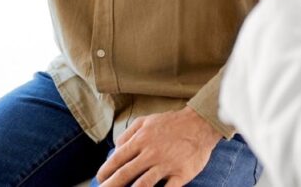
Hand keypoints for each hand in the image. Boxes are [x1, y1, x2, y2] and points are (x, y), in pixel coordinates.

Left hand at [96, 107, 221, 186]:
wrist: (201, 123)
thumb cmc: (171, 122)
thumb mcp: (146, 121)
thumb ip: (128, 134)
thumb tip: (115, 150)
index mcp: (141, 140)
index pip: (117, 159)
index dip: (105, 171)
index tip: (100, 179)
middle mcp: (151, 153)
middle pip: (125, 174)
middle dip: (111, 186)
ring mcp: (166, 165)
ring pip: (143, 185)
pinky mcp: (181, 174)